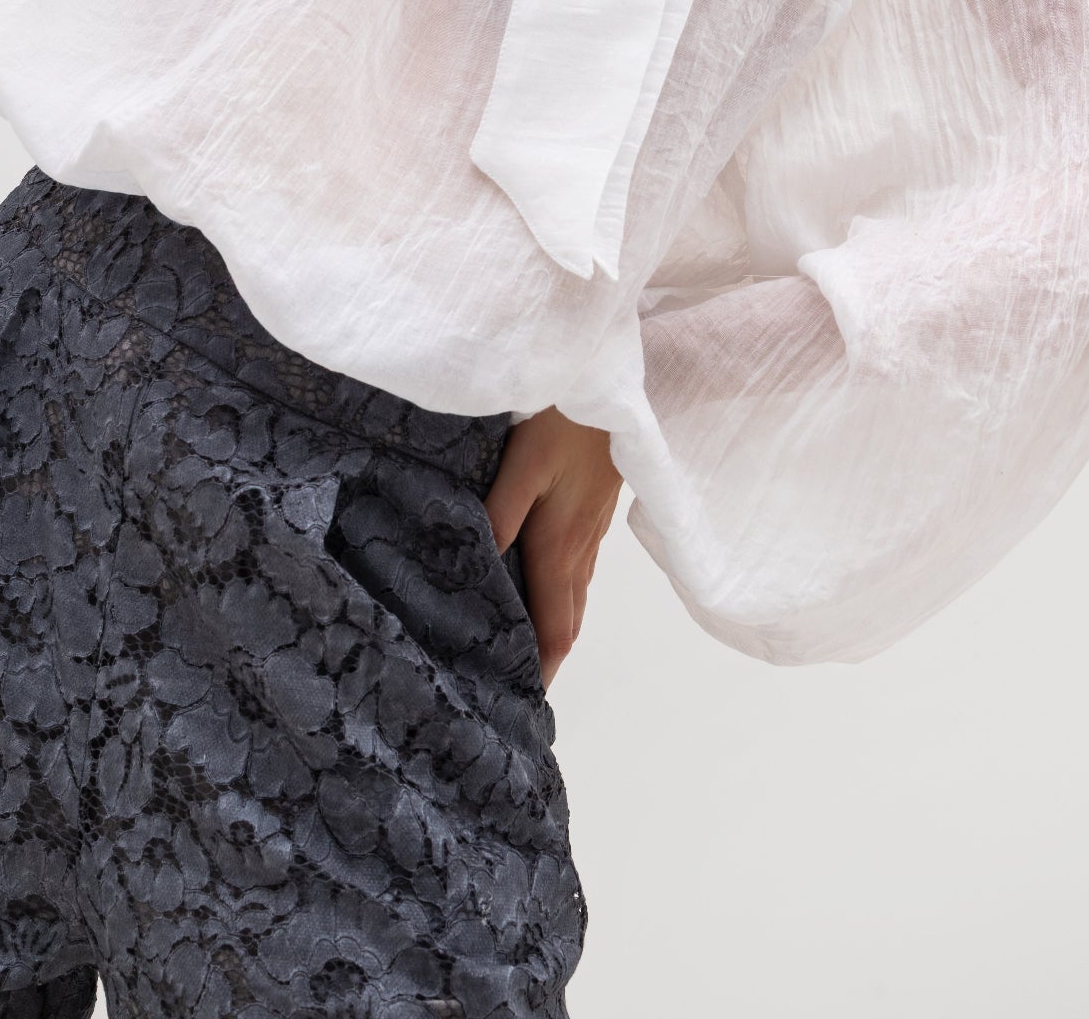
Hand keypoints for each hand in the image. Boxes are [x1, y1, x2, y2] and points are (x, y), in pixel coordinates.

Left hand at [483, 405, 623, 690]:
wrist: (610, 385)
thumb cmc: (563, 422)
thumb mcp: (523, 464)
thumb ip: (499, 515)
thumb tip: (478, 570)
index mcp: (560, 546)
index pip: (556, 626)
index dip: (544, 667)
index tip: (528, 703)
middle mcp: (581, 548)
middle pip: (569, 618)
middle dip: (550, 656)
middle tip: (525, 688)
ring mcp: (593, 530)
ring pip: (577, 595)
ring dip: (558, 626)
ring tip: (535, 651)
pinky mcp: (596, 510)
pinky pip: (581, 570)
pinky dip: (565, 595)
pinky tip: (549, 588)